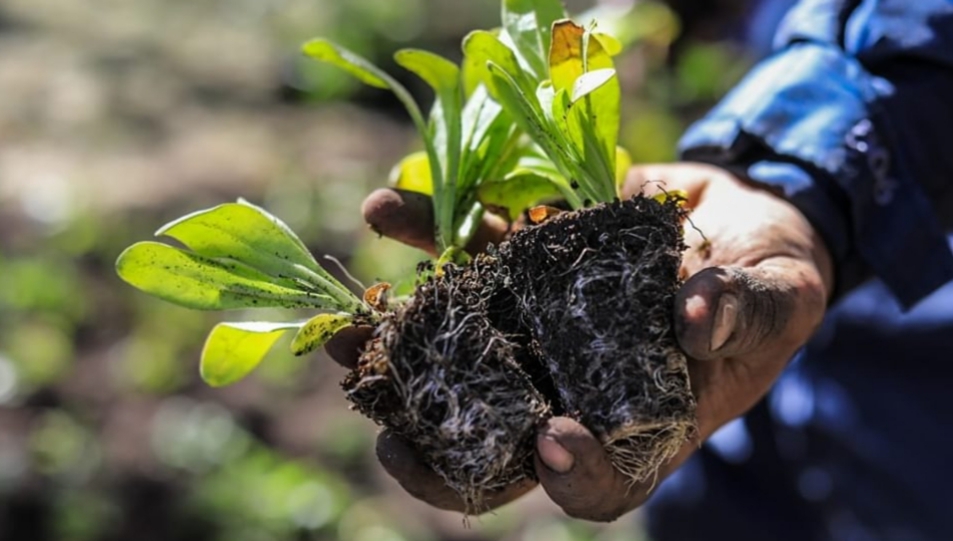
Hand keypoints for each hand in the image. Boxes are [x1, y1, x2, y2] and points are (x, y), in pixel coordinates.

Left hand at [325, 162, 833, 518]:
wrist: (736, 213)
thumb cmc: (773, 275)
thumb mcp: (779, 295)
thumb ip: (746, 312)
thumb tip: (697, 321)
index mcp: (642, 420)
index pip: (600, 479)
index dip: (570, 474)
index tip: (552, 439)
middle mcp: (577, 384)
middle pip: (501, 433)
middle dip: (437, 436)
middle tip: (386, 429)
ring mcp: (541, 328)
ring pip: (463, 351)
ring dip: (399, 345)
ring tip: (344, 339)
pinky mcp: (524, 268)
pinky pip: (468, 258)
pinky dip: (427, 234)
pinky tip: (386, 209)